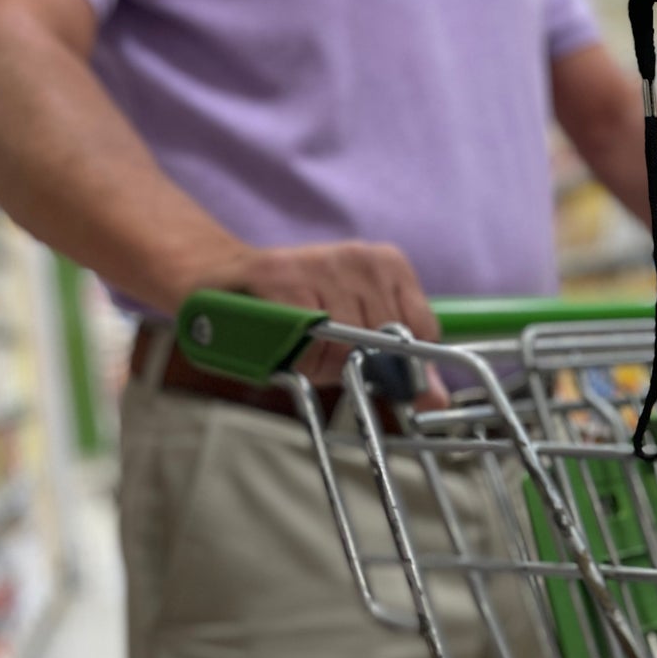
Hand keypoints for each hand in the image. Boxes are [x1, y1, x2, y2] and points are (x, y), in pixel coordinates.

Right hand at [195, 242, 439, 389]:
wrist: (221, 280)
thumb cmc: (298, 310)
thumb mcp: (357, 333)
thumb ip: (398, 363)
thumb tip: (435, 399)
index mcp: (390, 265)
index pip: (423, 329)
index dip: (397, 360)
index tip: (370, 363)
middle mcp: (362, 258)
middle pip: (383, 340)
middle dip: (353, 361)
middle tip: (323, 351)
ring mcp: (323, 262)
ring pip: (346, 342)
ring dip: (321, 360)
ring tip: (301, 343)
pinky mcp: (282, 274)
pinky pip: (306, 336)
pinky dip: (295, 352)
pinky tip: (283, 338)